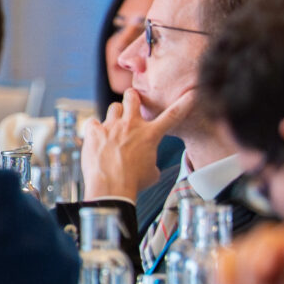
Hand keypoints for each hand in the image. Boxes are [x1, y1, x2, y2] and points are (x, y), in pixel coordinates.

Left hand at [79, 90, 193, 201]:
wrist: (111, 188)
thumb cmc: (133, 182)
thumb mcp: (152, 172)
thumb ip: (151, 160)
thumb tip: (148, 164)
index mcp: (150, 134)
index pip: (172, 116)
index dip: (183, 104)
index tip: (190, 96)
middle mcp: (131, 125)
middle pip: (133, 97)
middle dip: (133, 97)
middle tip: (131, 102)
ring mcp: (111, 126)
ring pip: (114, 107)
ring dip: (115, 114)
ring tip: (113, 125)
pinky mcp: (94, 132)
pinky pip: (93, 122)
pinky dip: (94, 129)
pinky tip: (95, 138)